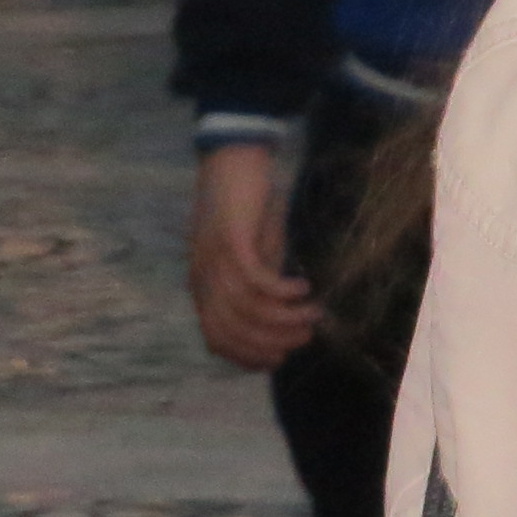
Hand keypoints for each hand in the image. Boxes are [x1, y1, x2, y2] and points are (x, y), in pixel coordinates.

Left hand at [189, 142, 319, 371]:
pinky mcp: (232, 242)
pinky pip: (257, 282)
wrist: (231, 157)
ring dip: (284, 319)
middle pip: (232, 330)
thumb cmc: (243, 202)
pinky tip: (304, 286)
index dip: (246, 356)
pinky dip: (282, 292)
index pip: (216, 338)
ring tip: (313, 314)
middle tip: (304, 338)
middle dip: (270, 343)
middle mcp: (203, 279)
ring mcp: (215, 261)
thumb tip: (280, 309)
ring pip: (247, 310)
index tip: (277, 359)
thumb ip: (257, 277)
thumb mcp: (249, 248)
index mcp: (202, 284)